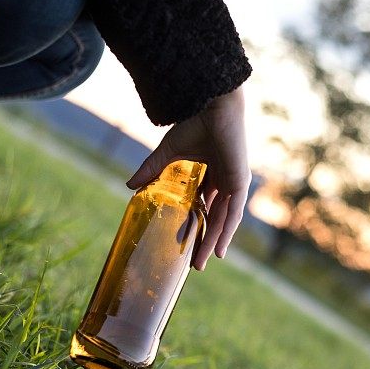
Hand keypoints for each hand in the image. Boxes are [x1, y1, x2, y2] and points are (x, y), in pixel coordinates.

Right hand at [126, 86, 249, 270]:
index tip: (187, 243)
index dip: (198, 224)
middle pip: (216, 218)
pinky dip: (227, 231)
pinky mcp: (240, 182)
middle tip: (197, 263)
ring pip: (224, 220)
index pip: (206, 206)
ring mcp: (235, 183)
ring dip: (215, 242)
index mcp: (214, 173)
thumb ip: (151, 170)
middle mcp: (226, 181)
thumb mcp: (169, 153)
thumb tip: (129, 186)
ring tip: (205, 262)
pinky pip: (233, 213)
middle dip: (206, 240)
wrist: (212, 104)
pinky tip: (221, 248)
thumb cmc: (195, 121)